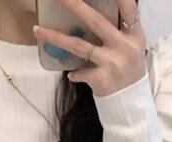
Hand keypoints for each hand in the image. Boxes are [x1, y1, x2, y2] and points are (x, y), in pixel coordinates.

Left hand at [32, 0, 147, 96]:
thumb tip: (86, 13)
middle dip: (75, 6)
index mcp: (134, 35)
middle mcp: (124, 46)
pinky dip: (75, 74)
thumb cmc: (127, 70)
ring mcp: (112, 63)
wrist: (130, 101)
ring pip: (79, 46)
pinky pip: (79, 72)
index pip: (128, 8)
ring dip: (55, 37)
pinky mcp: (101, 79)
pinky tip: (73, 76)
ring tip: (37, 30)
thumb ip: (118, 30)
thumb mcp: (130, 47)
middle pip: (96, 21)